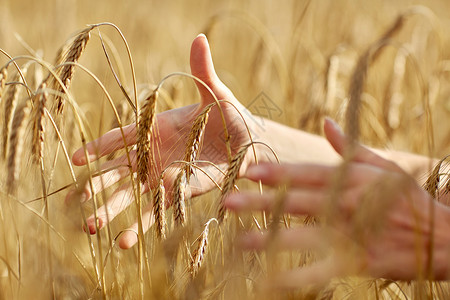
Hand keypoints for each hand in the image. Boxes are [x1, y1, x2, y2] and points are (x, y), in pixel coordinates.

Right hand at [67, 34, 258, 248]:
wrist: (248, 141)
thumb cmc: (230, 115)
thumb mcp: (216, 93)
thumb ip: (203, 70)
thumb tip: (200, 38)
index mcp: (156, 126)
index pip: (122, 137)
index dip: (99, 146)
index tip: (76, 158)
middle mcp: (154, 153)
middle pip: (119, 170)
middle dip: (98, 183)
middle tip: (77, 198)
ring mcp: (164, 175)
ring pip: (132, 194)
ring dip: (112, 209)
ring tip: (92, 226)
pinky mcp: (179, 193)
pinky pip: (157, 212)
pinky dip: (141, 226)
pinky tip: (124, 243)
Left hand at [225, 118, 449, 287]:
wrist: (443, 237)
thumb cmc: (409, 199)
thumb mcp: (384, 166)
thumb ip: (350, 147)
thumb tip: (326, 121)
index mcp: (351, 180)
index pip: (307, 173)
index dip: (278, 172)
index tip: (248, 171)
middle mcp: (347, 205)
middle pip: (298, 203)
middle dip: (262, 202)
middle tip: (229, 203)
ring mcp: (351, 236)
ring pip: (305, 236)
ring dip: (271, 238)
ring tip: (240, 240)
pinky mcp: (357, 263)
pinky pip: (321, 271)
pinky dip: (295, 277)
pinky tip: (270, 280)